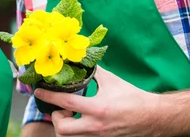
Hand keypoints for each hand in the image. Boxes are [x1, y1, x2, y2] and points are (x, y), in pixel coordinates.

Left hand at [34, 66, 159, 136]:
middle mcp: (96, 126)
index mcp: (98, 108)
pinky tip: (79, 120)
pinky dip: (74, 131)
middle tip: (60, 109)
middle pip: (62, 130)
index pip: (66, 103)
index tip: (39, 90)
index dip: (50, 96)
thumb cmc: (132, 97)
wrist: (151, 117)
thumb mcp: (111, 80)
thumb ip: (93, 71)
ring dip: (64, 126)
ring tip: (70, 115)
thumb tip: (79, 60)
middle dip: (56, 118)